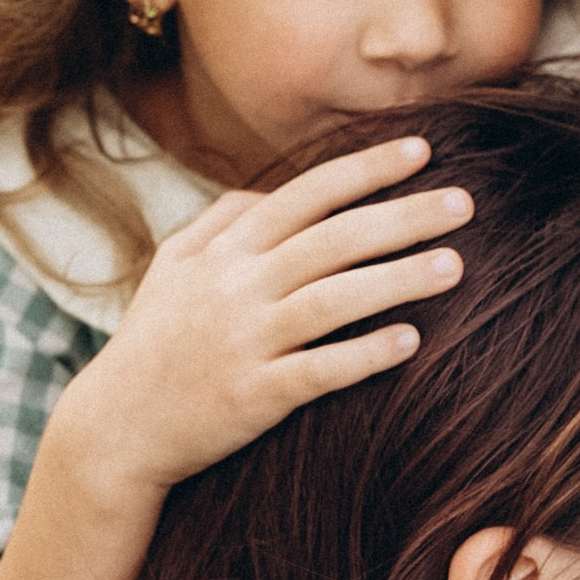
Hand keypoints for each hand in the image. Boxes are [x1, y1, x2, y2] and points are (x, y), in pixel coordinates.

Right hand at [50, 133, 471, 505]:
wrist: (114, 429)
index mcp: (225, 251)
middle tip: (465, 202)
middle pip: (334, 240)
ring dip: (399, 279)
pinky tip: (412, 341)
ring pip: (334, 300)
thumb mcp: (172, 268)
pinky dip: (364, 354)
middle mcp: (237, 287)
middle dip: (403, 216)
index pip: (307, 195)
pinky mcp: (253, 396)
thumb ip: (221, 222)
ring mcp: (245, 342)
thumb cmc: (154, 342)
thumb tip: (269, 193)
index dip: (365, 170)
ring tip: (456, 265)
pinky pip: (318, 371)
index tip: (422, 150)